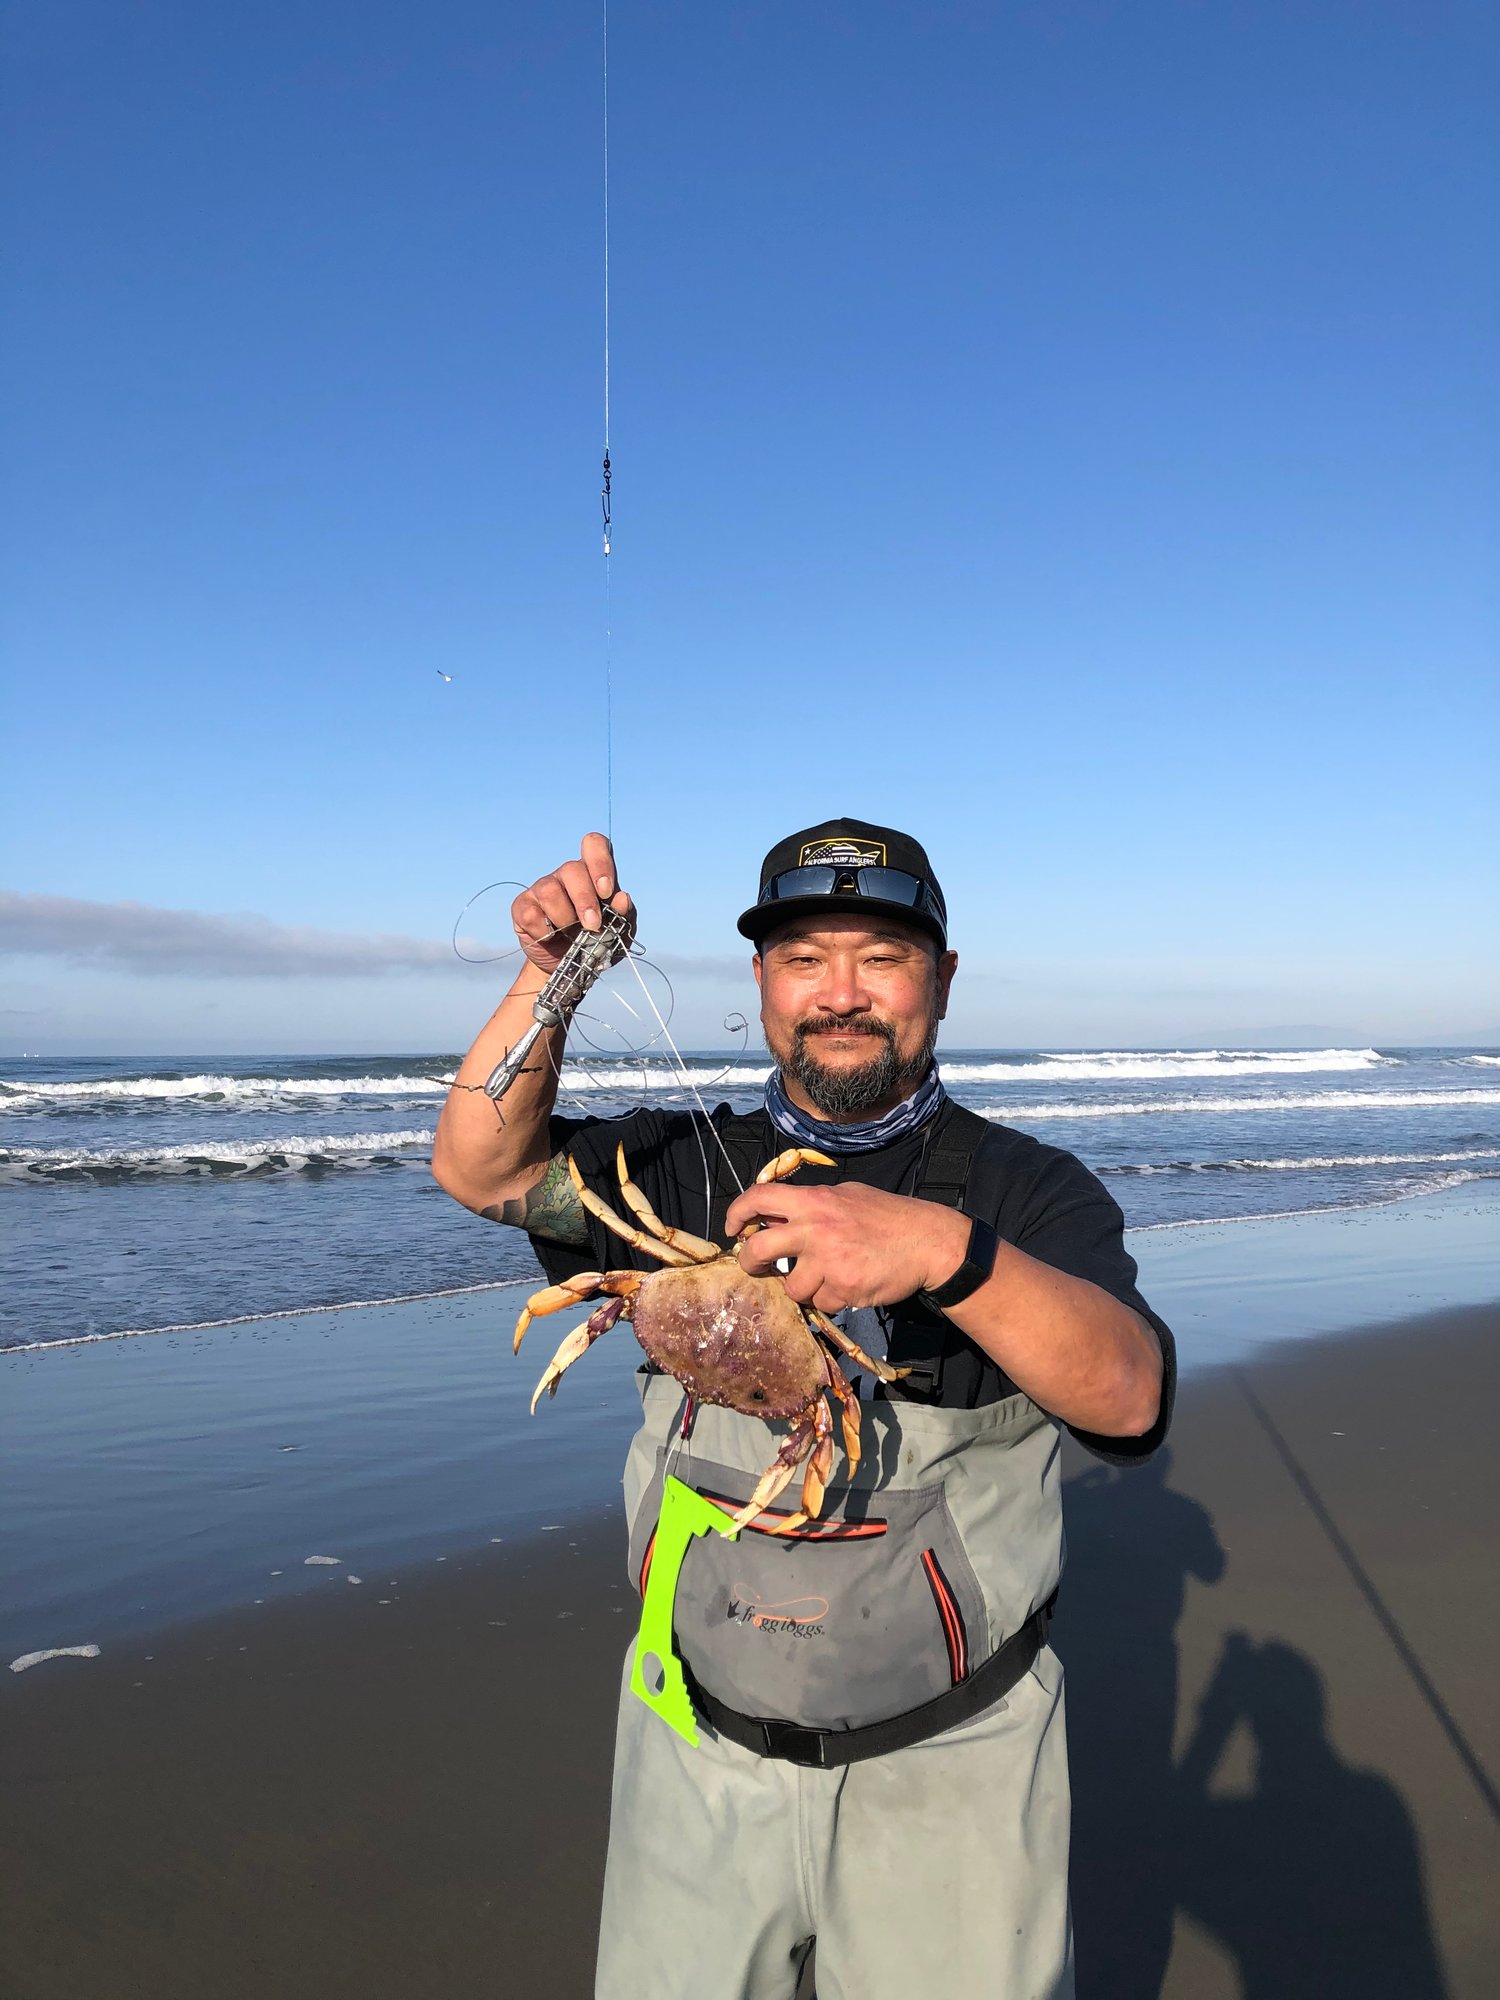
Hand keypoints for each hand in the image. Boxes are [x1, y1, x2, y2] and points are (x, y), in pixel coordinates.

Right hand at [511, 832, 635, 976]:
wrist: (569, 967)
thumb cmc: (597, 942)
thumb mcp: (618, 933)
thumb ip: (624, 915)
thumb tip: (622, 898)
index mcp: (592, 874)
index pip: (594, 845)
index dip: (600, 862)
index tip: (606, 892)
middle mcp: (566, 875)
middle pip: (572, 869)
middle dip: (585, 900)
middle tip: (593, 925)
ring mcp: (542, 888)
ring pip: (550, 890)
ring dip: (564, 918)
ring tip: (571, 934)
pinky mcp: (523, 906)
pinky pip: (530, 913)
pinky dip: (544, 931)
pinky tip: (551, 938)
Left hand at [726, 1181, 969, 1314]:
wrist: (927, 1242)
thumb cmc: (886, 1216)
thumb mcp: (845, 1195)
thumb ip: (811, 1205)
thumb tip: (776, 1217)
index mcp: (813, 1200)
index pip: (759, 1198)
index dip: (737, 1212)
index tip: (733, 1228)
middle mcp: (814, 1229)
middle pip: (758, 1250)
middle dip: (751, 1262)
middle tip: (758, 1266)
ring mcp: (828, 1262)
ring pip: (791, 1287)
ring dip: (802, 1286)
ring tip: (824, 1276)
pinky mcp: (843, 1289)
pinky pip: (822, 1303)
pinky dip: (831, 1299)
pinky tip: (849, 1285)